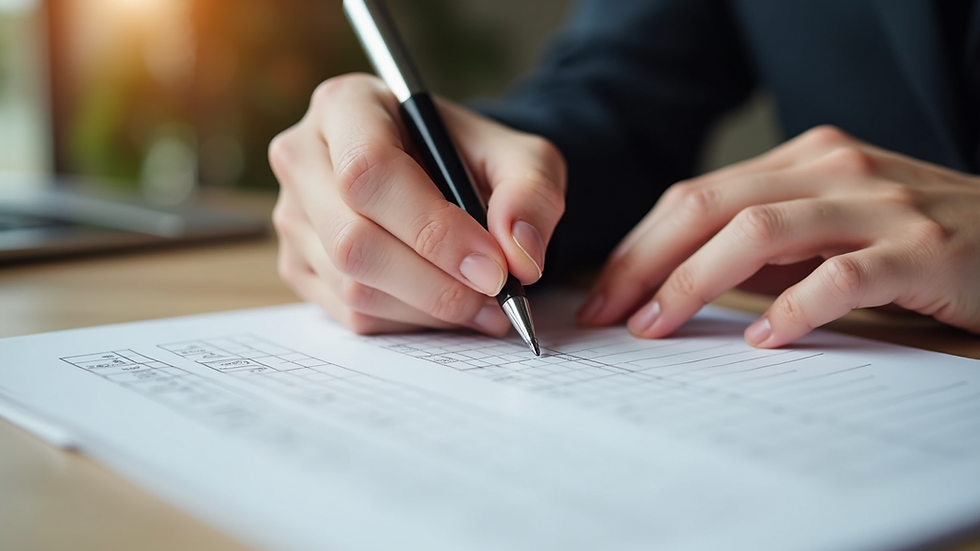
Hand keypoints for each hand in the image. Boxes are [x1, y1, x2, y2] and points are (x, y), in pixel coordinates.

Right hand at [269, 74, 565, 334]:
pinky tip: (450, 308)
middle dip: (435, 283)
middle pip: (354, 239)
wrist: (447, 178)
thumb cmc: (475, 159)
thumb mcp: (523, 158)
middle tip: (496, 296)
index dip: (433, 229)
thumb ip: (531, 195)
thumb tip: (519, 255)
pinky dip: (410, 323)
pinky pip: (352, 315)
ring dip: (429, 309)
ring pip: (353, 286)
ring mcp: (293, 216)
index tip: (493, 267)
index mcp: (346, 105)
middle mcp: (302, 157)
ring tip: (485, 305)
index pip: (369, 171)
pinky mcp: (298, 265)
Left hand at [578, 125, 979, 346]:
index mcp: (803, 160)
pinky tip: (762, 338)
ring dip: (694, 282)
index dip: (640, 246)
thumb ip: (766, 244)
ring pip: (759, 231)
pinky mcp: (922, 249)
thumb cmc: (915, 243)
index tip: (604, 293)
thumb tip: (678, 281)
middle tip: (609, 313)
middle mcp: (833, 168)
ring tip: (658, 326)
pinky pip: (840, 275)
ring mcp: (879, 205)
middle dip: (646, 262)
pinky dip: (792, 306)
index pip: (696, 197)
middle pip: (710, 207)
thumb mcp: (831, 229)